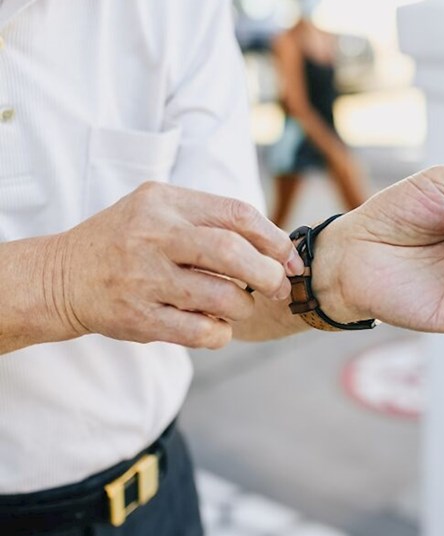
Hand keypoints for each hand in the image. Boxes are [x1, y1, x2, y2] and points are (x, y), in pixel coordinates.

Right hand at [49, 182, 303, 348]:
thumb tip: (275, 248)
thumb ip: (209, 219)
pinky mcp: (137, 317)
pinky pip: (199, 332)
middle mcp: (153, 235)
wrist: (62, 276)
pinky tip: (216, 327)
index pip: (236, 214)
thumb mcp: (158, 210)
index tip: (289, 259)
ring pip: (221, 297)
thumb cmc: (127, 241)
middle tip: (277, 287)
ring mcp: (143, 278)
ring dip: (242, 307)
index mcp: (164, 202)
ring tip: (238, 306)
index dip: (273, 239)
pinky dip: (219, 333)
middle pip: (232, 253)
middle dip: (267, 275)